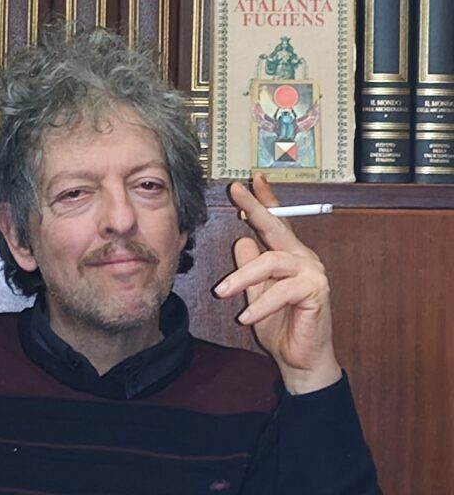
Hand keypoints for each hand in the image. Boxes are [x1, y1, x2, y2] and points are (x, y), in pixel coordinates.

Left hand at [213, 173, 341, 393]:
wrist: (299, 359)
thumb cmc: (278, 325)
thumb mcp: (254, 293)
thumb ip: (249, 267)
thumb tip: (242, 239)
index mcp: (288, 255)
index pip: (276, 221)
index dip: (265, 199)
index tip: (252, 179)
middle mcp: (302, 257)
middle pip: (277, 226)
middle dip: (255, 207)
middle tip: (236, 191)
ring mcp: (312, 272)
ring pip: (271, 261)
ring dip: (242, 278)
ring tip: (222, 293)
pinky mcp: (316, 290)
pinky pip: (282, 291)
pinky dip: (260, 304)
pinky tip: (246, 317)